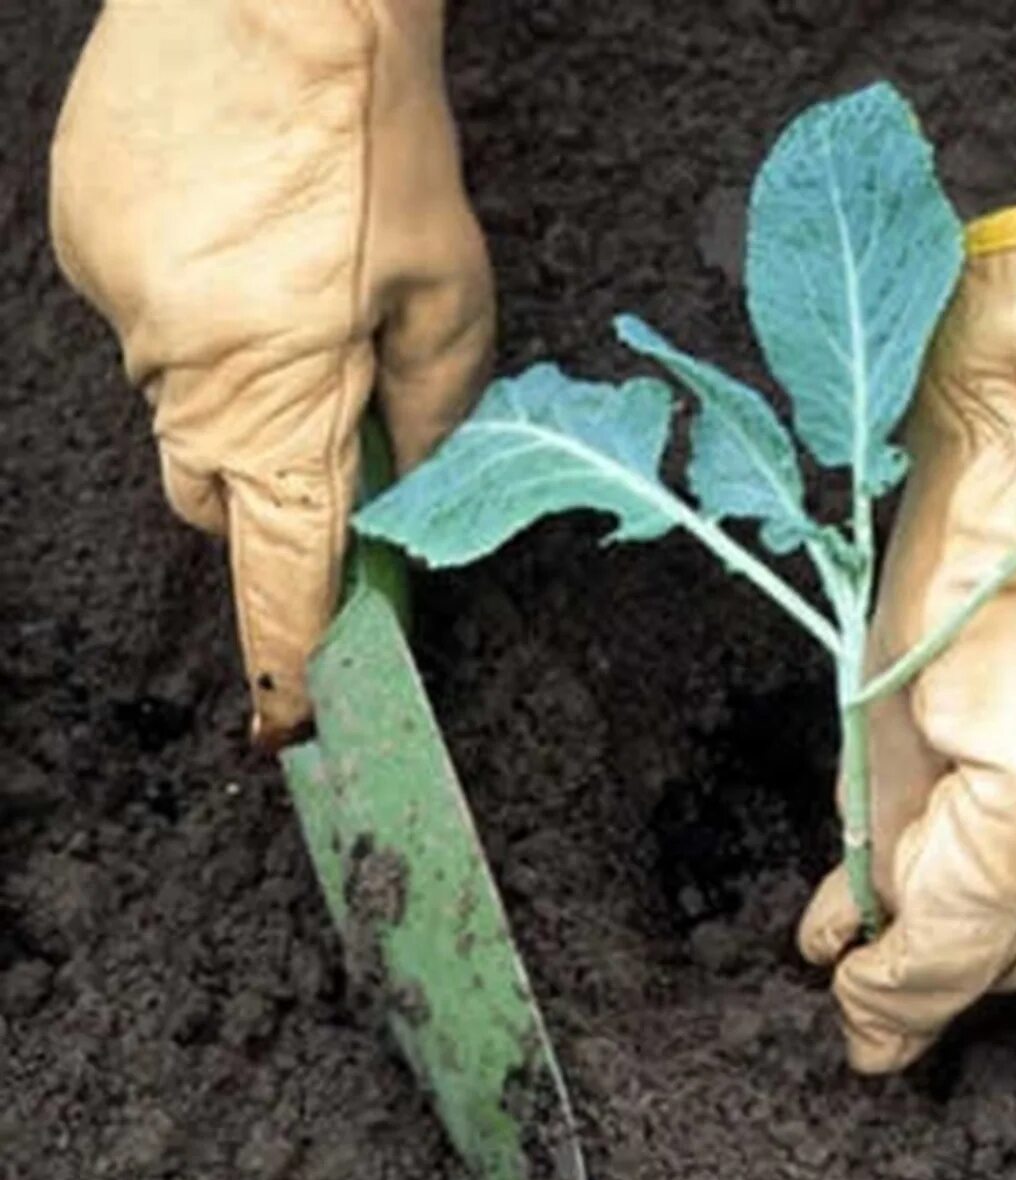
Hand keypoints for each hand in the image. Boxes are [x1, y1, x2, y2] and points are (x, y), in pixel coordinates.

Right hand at [50, 0, 493, 746]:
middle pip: (214, 496)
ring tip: (296, 277)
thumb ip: (432, 416)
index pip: (280, 568)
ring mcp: (114, 307)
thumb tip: (408, 494)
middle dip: (270, 489)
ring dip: (240, 379)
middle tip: (331, 411)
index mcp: (277, 398)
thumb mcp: (450, 292)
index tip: (290, 722)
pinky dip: (197, 307)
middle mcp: (175, 372)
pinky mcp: (77, 243)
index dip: (288, 650)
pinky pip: (146, 319)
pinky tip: (244, 231)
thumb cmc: (377, 132)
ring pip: (179, 401)